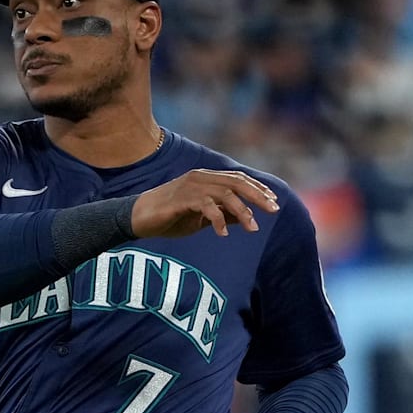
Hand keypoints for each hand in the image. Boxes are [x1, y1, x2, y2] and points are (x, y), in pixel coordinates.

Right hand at [130, 170, 278, 238]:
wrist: (138, 218)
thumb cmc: (169, 217)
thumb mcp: (200, 217)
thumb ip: (222, 214)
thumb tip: (246, 219)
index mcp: (206, 179)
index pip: (238, 179)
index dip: (258, 189)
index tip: (274, 202)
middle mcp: (200, 178)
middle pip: (237, 182)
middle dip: (258, 196)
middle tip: (274, 210)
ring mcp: (191, 186)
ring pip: (226, 193)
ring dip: (242, 211)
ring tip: (252, 228)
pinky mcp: (181, 199)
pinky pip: (207, 206)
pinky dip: (218, 220)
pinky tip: (222, 234)